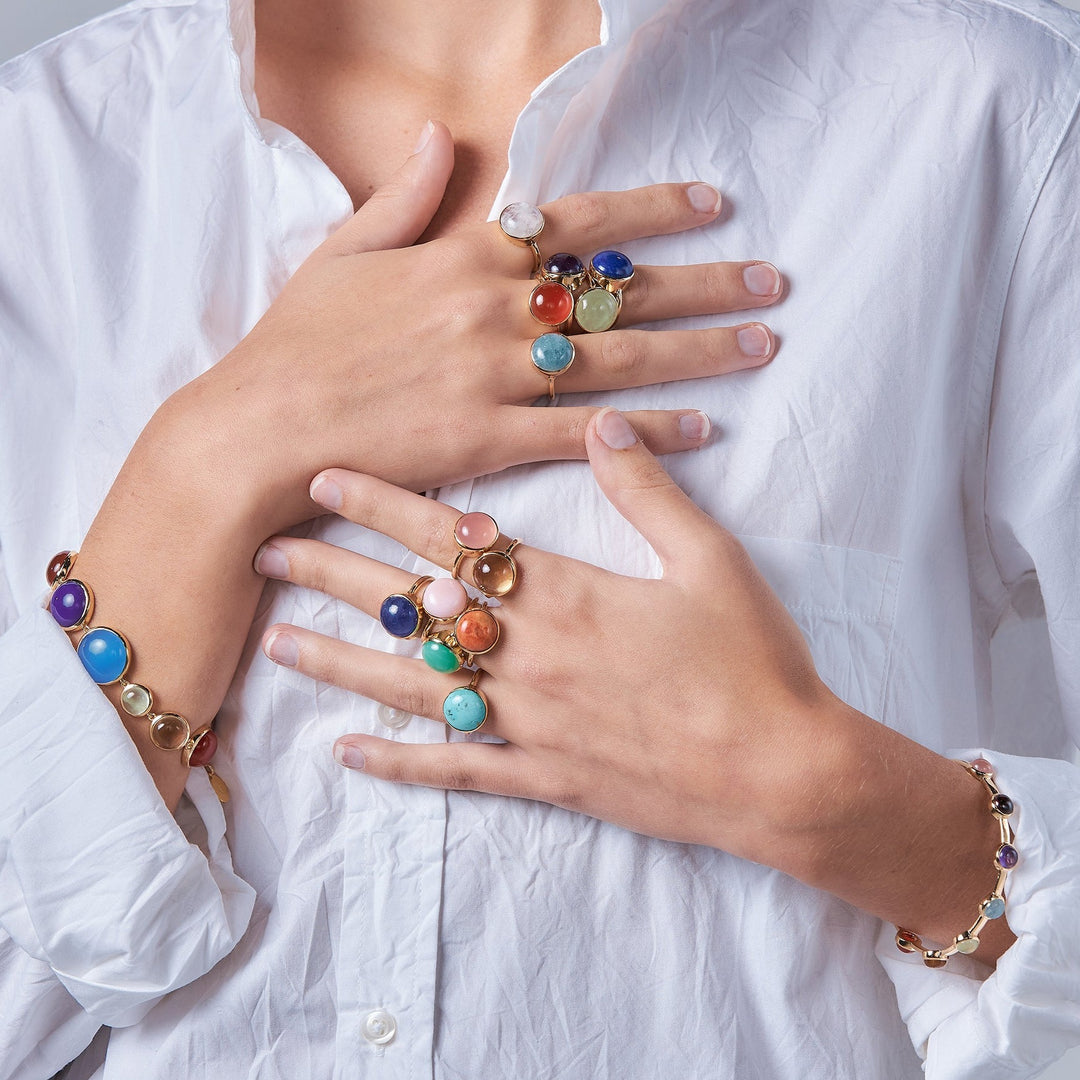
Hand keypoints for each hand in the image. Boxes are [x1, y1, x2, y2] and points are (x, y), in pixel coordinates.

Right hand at [178, 122, 783, 535]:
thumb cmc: (297, 342)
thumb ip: (408, 195)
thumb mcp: (343, 250)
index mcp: (462, 257)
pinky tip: (701, 428)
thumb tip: (446, 135)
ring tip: (760, 345)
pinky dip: (645, 433)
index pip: (578, 223)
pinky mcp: (487, 441)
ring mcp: (494, 377)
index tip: (712, 203)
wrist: (261, 427)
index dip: (652, 210)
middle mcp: (491, 310)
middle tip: (772, 283)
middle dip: (705, 284)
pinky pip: (582, 434)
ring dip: (698, 352)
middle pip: (619, 294)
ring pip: (618, 361)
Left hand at [256, 406, 827, 860]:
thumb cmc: (752, 663)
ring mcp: (530, 723)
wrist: (782, 775)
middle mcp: (530, 657)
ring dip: (342, 664)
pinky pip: (455, 770)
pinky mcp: (544, 778)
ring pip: (413, 689)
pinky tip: (347, 755)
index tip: (324, 479)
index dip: (384, 504)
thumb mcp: (712, 560)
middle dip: (334, 576)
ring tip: (277, 645)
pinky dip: (398, 763)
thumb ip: (648, 490)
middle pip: (414, 609)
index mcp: (567, 596)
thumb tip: (602, 423)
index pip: (453, 541)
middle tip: (263, 553)